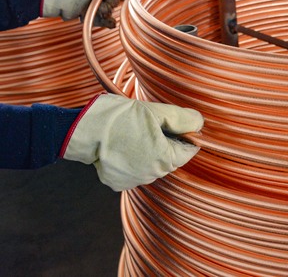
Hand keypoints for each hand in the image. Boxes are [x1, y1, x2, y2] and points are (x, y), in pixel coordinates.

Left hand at [42, 0, 127, 27]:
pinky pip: (104, 20)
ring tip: (101, 11)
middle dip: (112, 2)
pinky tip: (109, 23)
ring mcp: (93, 3)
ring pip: (110, 10)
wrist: (52, 2)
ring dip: (108, 12)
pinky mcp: (90, 14)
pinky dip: (107, 22)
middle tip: (105, 3)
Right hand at [61, 93, 203, 190]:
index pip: (189, 150)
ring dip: (149, 149)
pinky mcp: (118, 182)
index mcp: (166, 160)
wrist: (81, 130)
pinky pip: (134, 169)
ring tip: (133, 132)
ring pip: (153, 163)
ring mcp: (134, 181)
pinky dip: (132, 158)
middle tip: (148, 123)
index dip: (185, 133)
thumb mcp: (156, 112)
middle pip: (171, 157)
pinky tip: (122, 144)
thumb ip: (182, 118)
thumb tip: (199, 123)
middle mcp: (152, 176)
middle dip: (166, 141)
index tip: (170, 121)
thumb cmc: (120, 118)